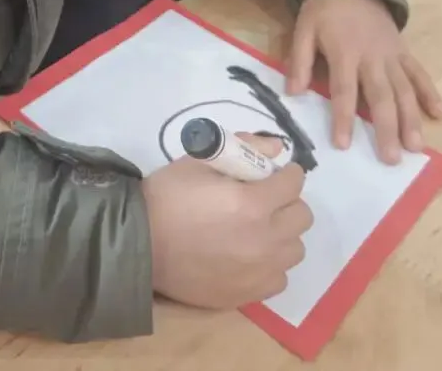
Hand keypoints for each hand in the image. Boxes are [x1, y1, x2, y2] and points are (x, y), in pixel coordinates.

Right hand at [143, 135, 312, 308]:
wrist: (139, 245)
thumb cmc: (167, 197)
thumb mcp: (199, 160)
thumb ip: (243, 148)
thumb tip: (276, 148)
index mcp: (252, 203)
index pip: (294, 183)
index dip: (286, 174)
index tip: (275, 174)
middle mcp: (264, 239)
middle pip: (302, 217)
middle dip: (287, 203)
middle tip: (265, 201)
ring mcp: (258, 270)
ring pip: (294, 249)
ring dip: (282, 235)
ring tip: (258, 231)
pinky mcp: (248, 293)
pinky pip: (279, 278)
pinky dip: (270, 265)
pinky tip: (249, 256)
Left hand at [286, 0, 441, 163]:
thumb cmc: (324, 10)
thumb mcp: (303, 29)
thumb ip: (299, 60)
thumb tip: (293, 92)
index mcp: (345, 53)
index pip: (344, 91)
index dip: (343, 118)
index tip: (343, 144)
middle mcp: (373, 58)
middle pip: (382, 97)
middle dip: (387, 129)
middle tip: (391, 158)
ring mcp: (392, 55)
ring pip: (405, 90)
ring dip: (412, 119)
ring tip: (416, 146)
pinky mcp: (404, 51)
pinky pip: (419, 73)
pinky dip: (430, 92)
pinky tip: (440, 113)